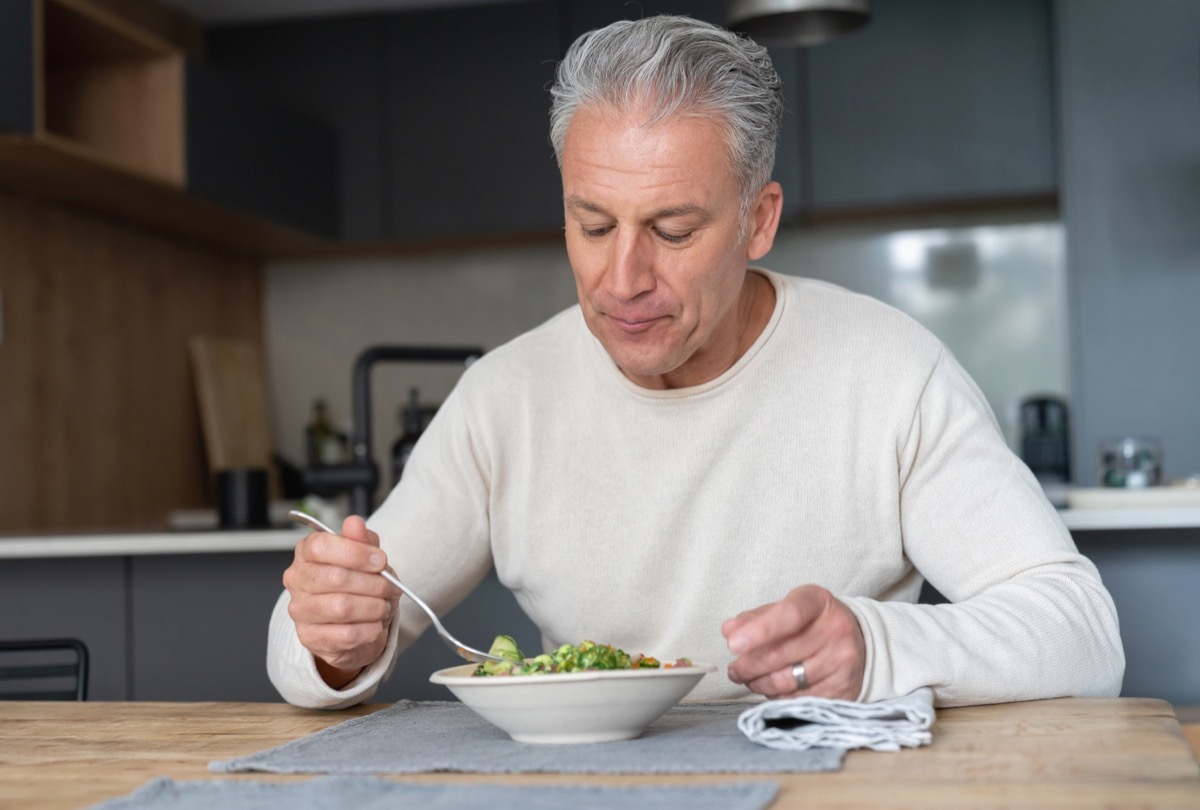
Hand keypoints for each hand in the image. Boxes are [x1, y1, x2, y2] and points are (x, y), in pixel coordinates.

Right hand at [281, 515, 399, 688]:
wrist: (352, 625)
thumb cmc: (357, 585)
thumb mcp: (365, 557)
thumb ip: (361, 539)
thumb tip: (354, 523)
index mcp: (306, 553)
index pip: (320, 546)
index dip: (355, 553)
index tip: (380, 560)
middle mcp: (297, 580)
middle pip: (336, 577)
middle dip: (372, 583)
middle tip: (388, 587)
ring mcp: (300, 611)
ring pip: (342, 607)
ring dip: (373, 607)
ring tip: (382, 606)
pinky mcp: (310, 638)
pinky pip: (347, 634)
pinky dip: (370, 629)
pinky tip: (374, 624)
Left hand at [722, 585, 865, 699]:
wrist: (860, 643)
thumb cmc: (813, 624)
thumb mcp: (789, 609)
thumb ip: (757, 618)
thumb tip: (729, 630)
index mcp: (818, 602)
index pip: (789, 615)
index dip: (759, 631)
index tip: (733, 644)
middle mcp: (836, 630)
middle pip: (781, 654)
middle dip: (748, 665)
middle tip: (734, 669)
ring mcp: (842, 661)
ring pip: (786, 681)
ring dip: (759, 683)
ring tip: (748, 679)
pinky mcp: (842, 689)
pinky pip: (798, 699)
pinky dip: (777, 697)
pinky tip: (771, 689)